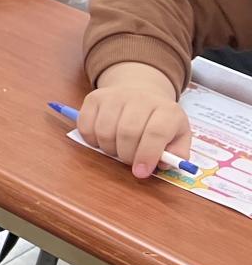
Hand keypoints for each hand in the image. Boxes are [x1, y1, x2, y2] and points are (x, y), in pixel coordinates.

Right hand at [80, 62, 191, 178]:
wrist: (140, 91)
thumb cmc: (160, 120)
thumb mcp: (179, 135)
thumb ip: (177, 153)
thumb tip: (163, 164)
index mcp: (167, 110)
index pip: (155, 133)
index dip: (147, 155)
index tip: (141, 172)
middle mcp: (140, 98)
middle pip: (127, 133)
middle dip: (127, 156)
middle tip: (130, 161)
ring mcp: (114, 96)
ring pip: (104, 132)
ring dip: (109, 149)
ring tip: (119, 149)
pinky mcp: (94, 98)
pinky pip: (86, 127)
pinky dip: (92, 140)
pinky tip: (104, 140)